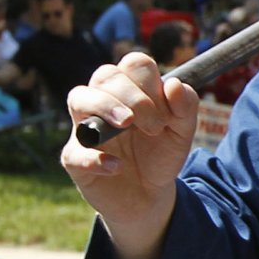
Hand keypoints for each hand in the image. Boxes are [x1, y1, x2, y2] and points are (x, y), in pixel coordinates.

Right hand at [60, 53, 200, 245]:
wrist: (150, 195)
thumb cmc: (160, 154)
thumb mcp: (182, 132)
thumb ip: (185, 108)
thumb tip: (173, 84)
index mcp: (131, 90)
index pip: (133, 64)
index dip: (150, 82)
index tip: (166, 113)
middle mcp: (103, 102)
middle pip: (105, 75)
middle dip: (134, 96)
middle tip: (154, 126)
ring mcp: (85, 128)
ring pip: (78, 98)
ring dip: (105, 107)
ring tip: (127, 125)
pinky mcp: (75, 159)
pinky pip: (73, 152)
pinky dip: (94, 158)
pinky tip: (117, 166)